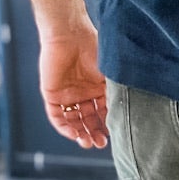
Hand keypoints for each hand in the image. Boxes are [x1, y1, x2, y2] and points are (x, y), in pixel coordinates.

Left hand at [39, 21, 107, 147]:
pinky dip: (64, 127)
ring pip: (73, 121)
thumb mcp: (110, 74)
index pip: (103, 113)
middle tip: (100, 144)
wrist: (69, 35)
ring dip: (80, 134)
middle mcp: (82, 94)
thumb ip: (116, 93)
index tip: (114, 135)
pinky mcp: (51, 94)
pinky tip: (74, 134)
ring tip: (88, 143)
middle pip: (88, 120)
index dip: (107, 126)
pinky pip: (57, 116)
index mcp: (98, 88)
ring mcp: (67, 95)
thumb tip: (127, 115)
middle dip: (94, 133)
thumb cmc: (93, 49)